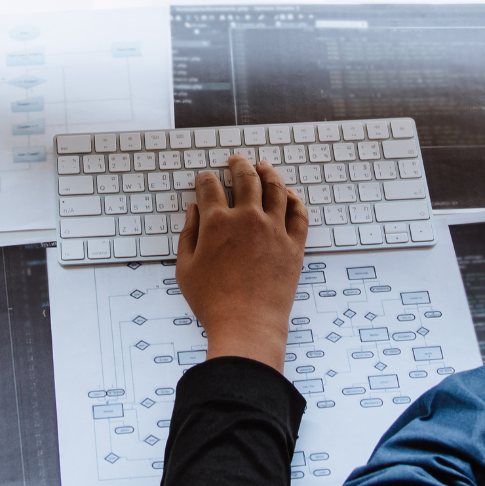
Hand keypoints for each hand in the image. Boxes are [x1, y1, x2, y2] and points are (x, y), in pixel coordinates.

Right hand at [175, 155, 309, 367]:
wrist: (248, 325)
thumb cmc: (213, 302)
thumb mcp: (185, 268)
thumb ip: (188, 234)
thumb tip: (194, 211)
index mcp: (217, 222)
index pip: (209, 187)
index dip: (205, 179)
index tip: (205, 179)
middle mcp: (248, 219)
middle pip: (246, 178)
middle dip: (238, 164)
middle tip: (236, 160)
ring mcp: (274, 230)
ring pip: (275, 188)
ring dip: (268, 173)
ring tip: (264, 166)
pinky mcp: (293, 245)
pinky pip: (298, 213)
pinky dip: (294, 200)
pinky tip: (289, 195)